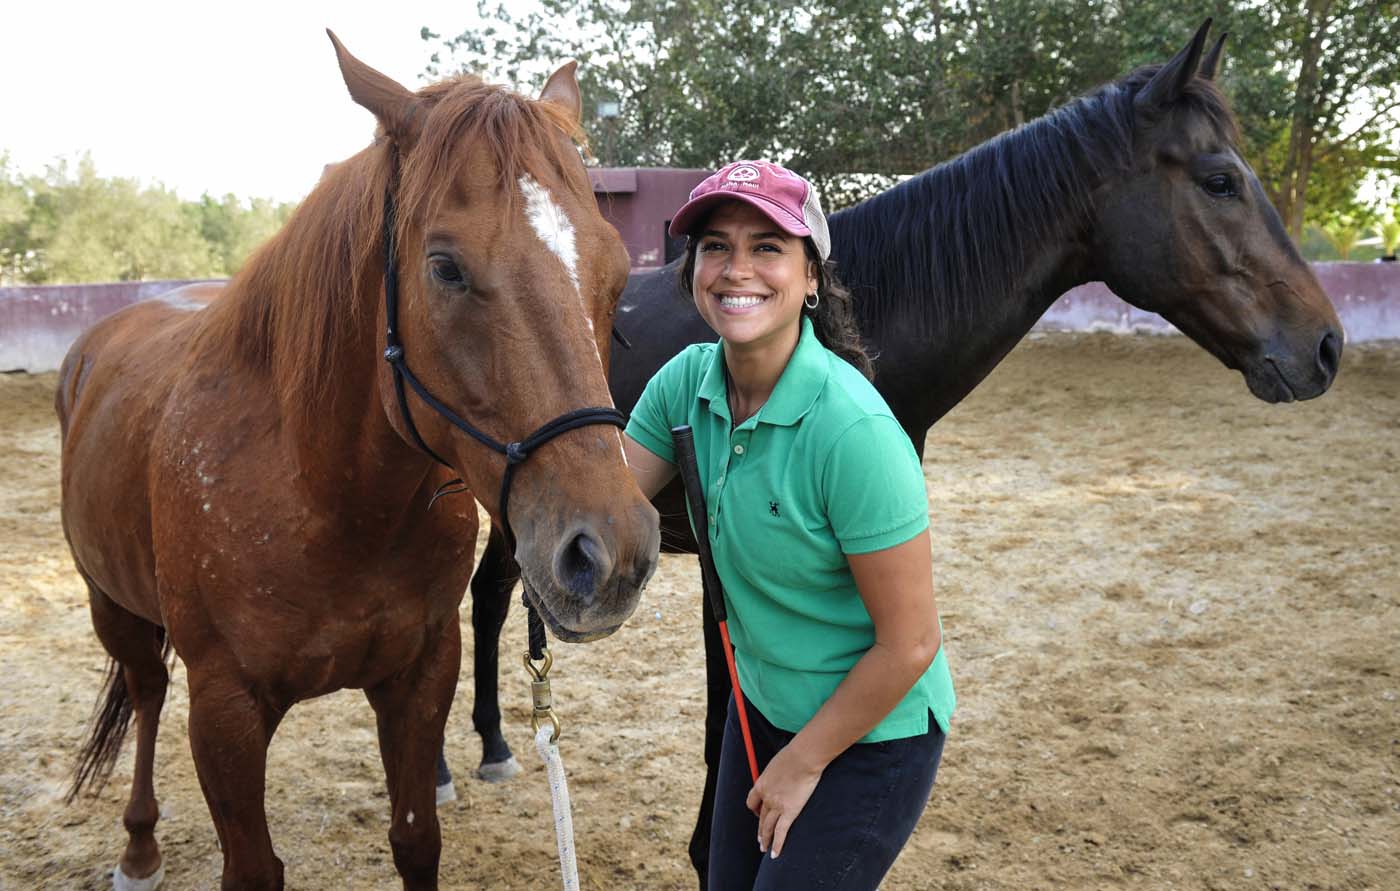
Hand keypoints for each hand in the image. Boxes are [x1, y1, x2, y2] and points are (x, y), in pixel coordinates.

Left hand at [745, 744, 823, 858]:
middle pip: (760, 817)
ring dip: (765, 839)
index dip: (755, 810)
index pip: (752, 801)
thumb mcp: (778, 763)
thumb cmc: (794, 755)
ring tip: (764, 848)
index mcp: (761, 784)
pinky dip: (777, 844)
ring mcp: (777, 805)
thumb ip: (776, 773)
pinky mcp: (790, 811)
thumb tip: (781, 772)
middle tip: (759, 839)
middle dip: (759, 829)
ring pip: (768, 827)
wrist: (803, 757)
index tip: (758, 814)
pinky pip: (781, 832)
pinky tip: (775, 853)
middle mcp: (766, 796)